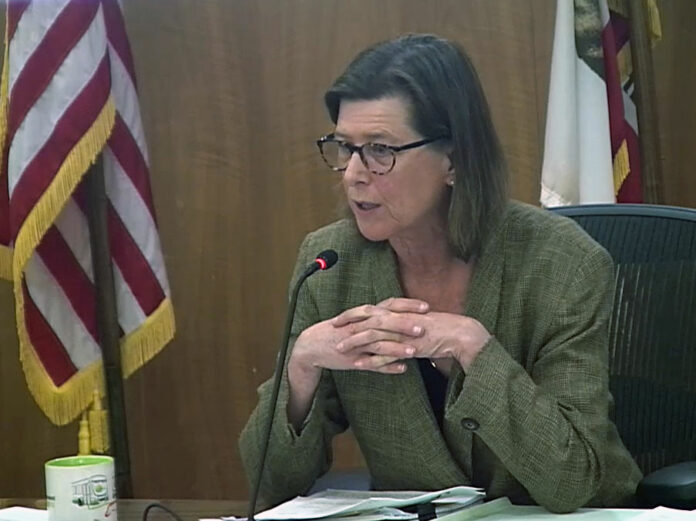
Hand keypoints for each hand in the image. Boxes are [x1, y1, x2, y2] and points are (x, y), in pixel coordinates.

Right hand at [291, 298, 429, 376]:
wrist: (311, 345)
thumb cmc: (338, 331)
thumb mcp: (358, 320)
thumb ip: (378, 318)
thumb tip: (401, 315)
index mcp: (364, 314)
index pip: (389, 305)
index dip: (407, 305)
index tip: (426, 307)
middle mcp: (361, 326)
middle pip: (384, 322)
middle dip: (404, 324)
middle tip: (423, 327)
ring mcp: (356, 343)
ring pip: (378, 343)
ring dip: (396, 347)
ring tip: (414, 351)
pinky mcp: (352, 359)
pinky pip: (371, 364)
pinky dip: (387, 367)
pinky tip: (402, 369)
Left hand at [334, 310, 491, 371]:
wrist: (460, 334)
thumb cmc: (442, 329)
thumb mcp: (417, 322)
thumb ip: (403, 324)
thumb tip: (393, 325)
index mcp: (399, 311)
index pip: (371, 308)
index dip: (354, 312)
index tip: (340, 317)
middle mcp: (398, 318)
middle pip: (366, 317)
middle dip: (347, 322)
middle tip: (332, 328)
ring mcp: (402, 332)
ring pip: (371, 335)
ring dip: (354, 342)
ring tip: (339, 349)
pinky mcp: (407, 347)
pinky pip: (385, 353)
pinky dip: (370, 359)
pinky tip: (358, 365)